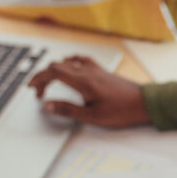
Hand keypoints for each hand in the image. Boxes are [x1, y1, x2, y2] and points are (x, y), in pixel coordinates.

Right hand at [27, 55, 150, 127]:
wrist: (144, 103)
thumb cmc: (122, 111)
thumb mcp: (92, 116)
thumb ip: (68, 110)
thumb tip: (48, 105)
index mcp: (83, 81)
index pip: (53, 72)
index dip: (38, 78)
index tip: (31, 88)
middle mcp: (88, 71)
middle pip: (58, 65)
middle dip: (44, 77)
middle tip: (39, 92)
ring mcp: (96, 69)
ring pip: (68, 62)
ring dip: (55, 71)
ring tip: (51, 83)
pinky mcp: (102, 71)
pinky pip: (81, 60)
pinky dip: (70, 63)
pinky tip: (70, 68)